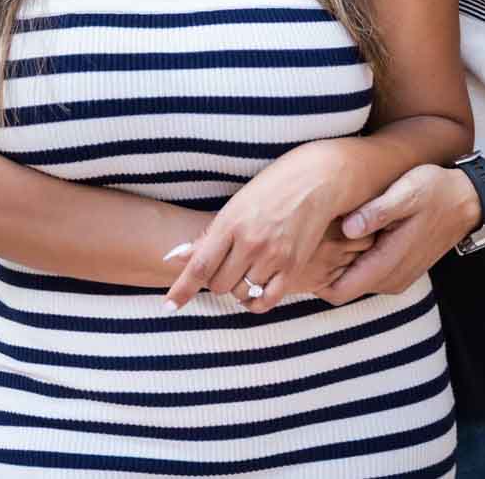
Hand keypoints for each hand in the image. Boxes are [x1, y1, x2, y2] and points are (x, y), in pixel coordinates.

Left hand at [160, 142, 349, 311]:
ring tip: (242, 272)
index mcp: (230, 223)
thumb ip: (206, 237)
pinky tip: (252, 293)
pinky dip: (255, 302)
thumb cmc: (271, 187)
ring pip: (240, 293)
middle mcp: (250, 242)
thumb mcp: (235, 205)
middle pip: (218, 284)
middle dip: (215, 281)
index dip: (181, 289)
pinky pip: (267, 300)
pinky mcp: (293, 266)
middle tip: (223, 267)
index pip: (199, 265)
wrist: (317, 179)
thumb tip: (174, 257)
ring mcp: (273, 255)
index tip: (168, 306)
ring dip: (235, 288)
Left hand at [321, 163, 480, 304]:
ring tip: (324, 233)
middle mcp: (390, 280)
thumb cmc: (436, 191)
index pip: (337, 291)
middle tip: (307, 239)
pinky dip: (351, 261)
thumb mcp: (407, 193)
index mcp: (388, 264)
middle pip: (341, 288)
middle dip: (322, 270)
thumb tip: (349, 227)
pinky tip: (346, 234)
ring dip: (336, 265)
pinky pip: (365, 274)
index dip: (314, 279)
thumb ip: (378, 212)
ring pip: (352, 282)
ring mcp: (396, 278)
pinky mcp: (398, 271)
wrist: (467, 200)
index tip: (301, 255)